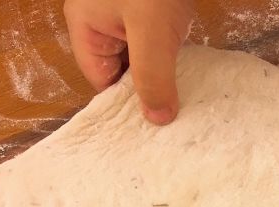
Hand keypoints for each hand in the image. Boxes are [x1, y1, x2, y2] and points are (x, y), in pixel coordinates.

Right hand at [64, 0, 194, 123]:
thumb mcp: (150, 30)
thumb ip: (152, 75)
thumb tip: (158, 119)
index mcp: (86, 25)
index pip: (101, 79)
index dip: (125, 102)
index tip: (153, 123)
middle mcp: (102, 21)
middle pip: (121, 72)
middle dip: (146, 90)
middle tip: (173, 117)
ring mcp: (128, 15)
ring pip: (143, 59)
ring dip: (163, 76)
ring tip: (184, 102)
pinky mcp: (154, 11)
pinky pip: (160, 44)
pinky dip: (173, 59)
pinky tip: (192, 75)